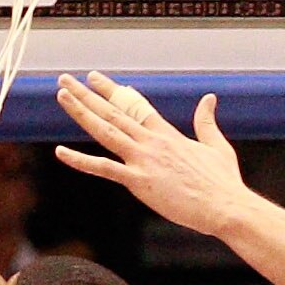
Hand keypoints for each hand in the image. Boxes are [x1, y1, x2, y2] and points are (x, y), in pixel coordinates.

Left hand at [53, 76, 255, 239]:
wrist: (224, 205)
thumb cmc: (222, 182)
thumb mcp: (216, 146)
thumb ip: (206, 122)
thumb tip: (209, 99)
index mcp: (166, 134)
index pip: (134, 105)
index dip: (113, 91)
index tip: (96, 80)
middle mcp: (151, 141)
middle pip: (113, 111)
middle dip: (87, 94)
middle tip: (66, 80)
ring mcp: (143, 159)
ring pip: (105, 130)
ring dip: (81, 112)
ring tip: (62, 95)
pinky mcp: (139, 181)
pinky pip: (104, 168)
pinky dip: (80, 160)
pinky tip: (60, 152)